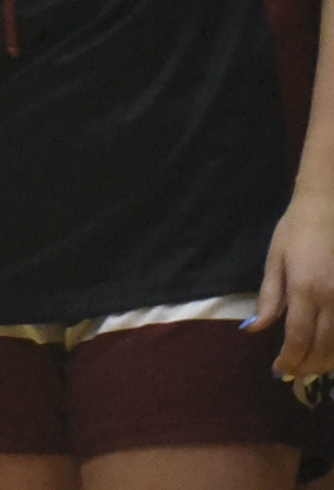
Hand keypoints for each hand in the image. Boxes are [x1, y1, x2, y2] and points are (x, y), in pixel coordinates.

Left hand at [257, 185, 333, 380]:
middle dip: (307, 365)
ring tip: (312, 365)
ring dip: (327, 361)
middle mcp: (333, 299)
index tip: (279, 370)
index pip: (297, 338)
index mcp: (305, 290)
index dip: (289, 359)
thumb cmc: (296, 230)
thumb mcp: (275, 260)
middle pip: (322, 347)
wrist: (328, 207)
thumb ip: (269, 298)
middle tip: (293, 372)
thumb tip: (254, 330)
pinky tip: (332, 350)